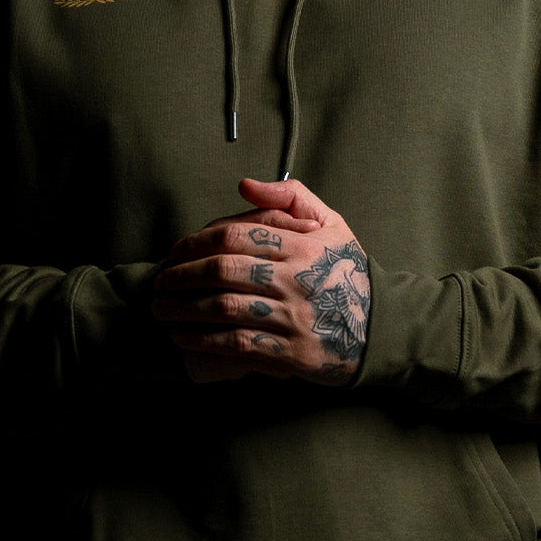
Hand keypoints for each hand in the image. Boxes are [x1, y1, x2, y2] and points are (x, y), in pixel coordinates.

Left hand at [152, 178, 370, 385]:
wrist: (383, 328)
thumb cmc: (348, 272)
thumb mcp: (331, 225)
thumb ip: (290, 198)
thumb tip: (244, 186)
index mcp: (302, 246)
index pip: (234, 236)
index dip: (195, 243)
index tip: (174, 252)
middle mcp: (296, 280)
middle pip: (222, 271)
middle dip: (180, 277)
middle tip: (158, 284)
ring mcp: (293, 319)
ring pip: (224, 308)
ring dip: (183, 310)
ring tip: (161, 311)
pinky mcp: (291, 354)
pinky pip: (237, 344)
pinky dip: (203, 342)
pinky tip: (183, 338)